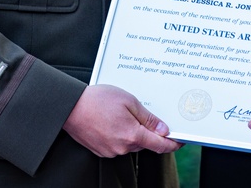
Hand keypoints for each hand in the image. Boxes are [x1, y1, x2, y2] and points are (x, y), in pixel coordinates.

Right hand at [63, 84, 181, 156]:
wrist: (70, 107)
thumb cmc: (97, 100)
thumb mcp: (128, 101)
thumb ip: (148, 118)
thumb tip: (163, 130)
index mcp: (132, 135)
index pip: (160, 145)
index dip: (172, 143)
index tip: (179, 141)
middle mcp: (122, 148)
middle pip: (145, 143)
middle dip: (148, 131)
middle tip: (143, 114)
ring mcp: (111, 151)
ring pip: (131, 144)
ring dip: (133, 132)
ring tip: (121, 113)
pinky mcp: (101, 151)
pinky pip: (118, 145)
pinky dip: (120, 135)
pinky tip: (113, 120)